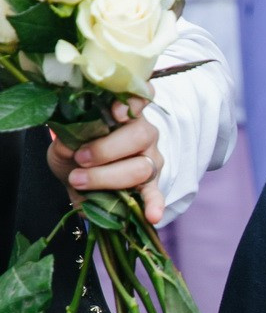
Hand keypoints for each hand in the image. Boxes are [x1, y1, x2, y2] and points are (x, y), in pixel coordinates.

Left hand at [46, 96, 165, 223]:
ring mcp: (150, 160)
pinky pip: (156, 195)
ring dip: (108, 176)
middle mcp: (144, 133)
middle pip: (139, 136)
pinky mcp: (151, 185)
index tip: (115, 112)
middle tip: (79, 158)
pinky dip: (155, 204)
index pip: (142, 96)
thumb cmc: (74, 152)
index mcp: (125, 114)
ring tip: (80, 182)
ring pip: (142, 166)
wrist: (76, 178)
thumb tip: (68, 145)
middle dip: (106, 149)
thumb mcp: (63, 143)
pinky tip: (152, 216)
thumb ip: (65, 141)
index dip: (133, 102)